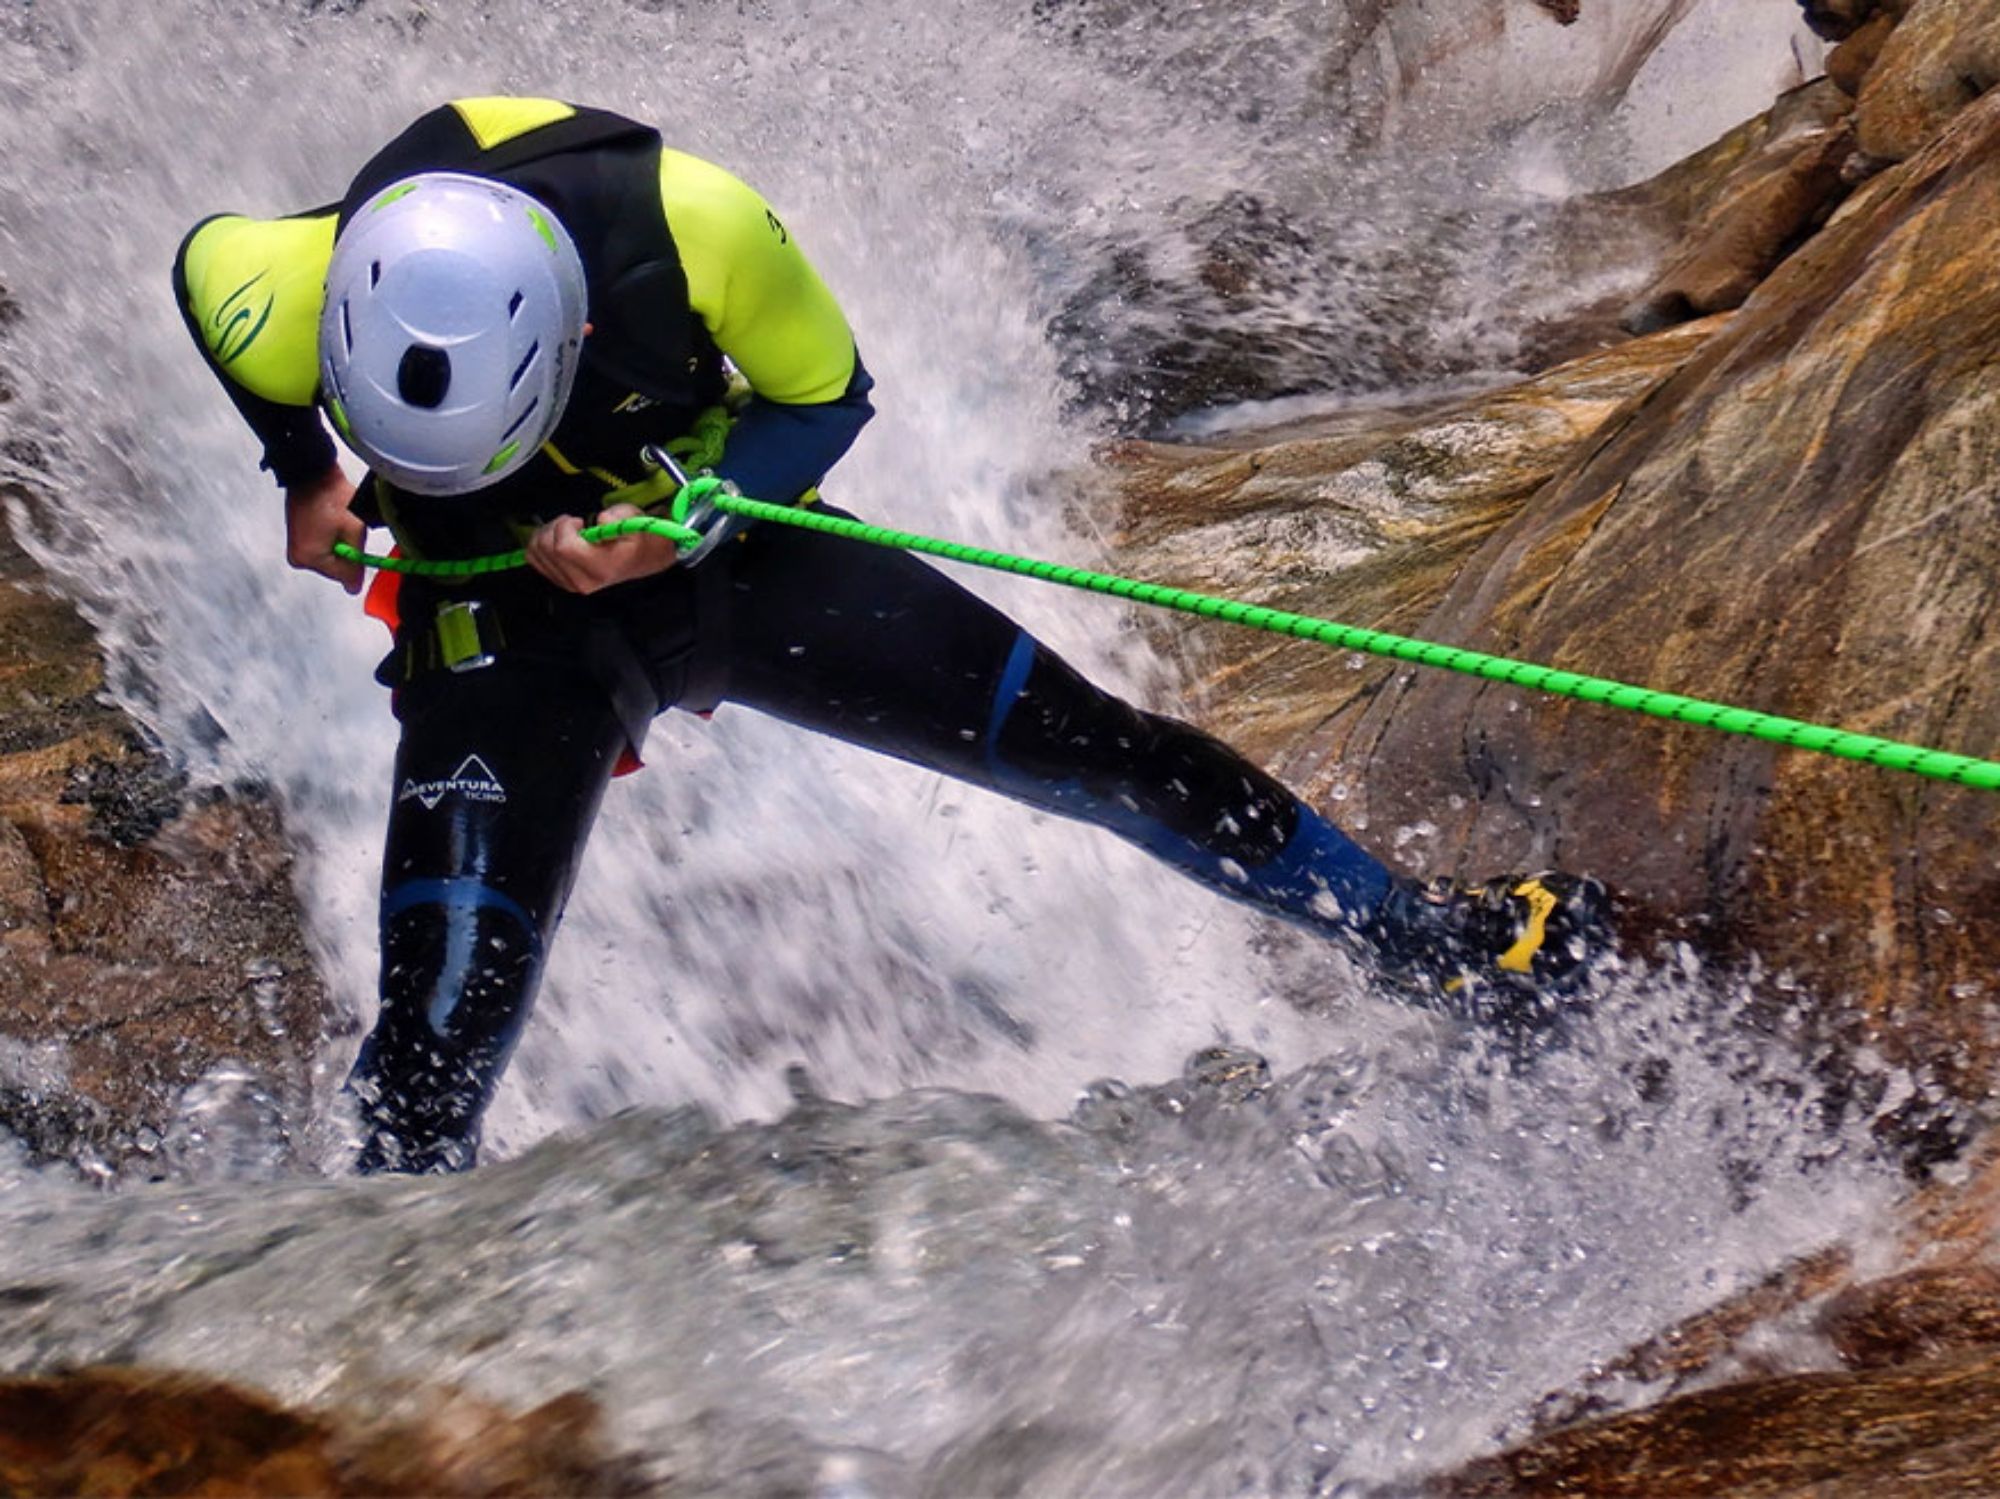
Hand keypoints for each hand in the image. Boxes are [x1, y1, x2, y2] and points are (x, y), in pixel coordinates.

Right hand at [283, 466, 365, 594]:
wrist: (312, 473)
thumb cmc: (331, 496)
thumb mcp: (354, 529)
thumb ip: (356, 561)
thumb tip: (353, 588)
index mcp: (309, 557)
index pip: (343, 575)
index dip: (358, 562)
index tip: (361, 545)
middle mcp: (298, 558)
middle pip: (336, 569)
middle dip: (348, 552)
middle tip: (349, 528)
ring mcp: (296, 549)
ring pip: (331, 559)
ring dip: (341, 546)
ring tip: (340, 523)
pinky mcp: (298, 540)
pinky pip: (322, 549)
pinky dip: (332, 540)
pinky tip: (333, 523)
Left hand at [525, 503, 679, 593]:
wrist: (642, 558)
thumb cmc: (635, 536)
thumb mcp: (633, 519)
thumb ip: (619, 516)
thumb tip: (603, 519)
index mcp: (600, 568)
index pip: (563, 547)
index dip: (565, 527)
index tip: (579, 521)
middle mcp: (582, 581)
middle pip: (546, 550)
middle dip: (554, 528)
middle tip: (572, 523)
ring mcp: (570, 584)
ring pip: (536, 554)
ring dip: (545, 535)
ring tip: (566, 531)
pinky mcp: (561, 582)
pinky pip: (535, 561)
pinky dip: (541, 545)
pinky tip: (558, 540)